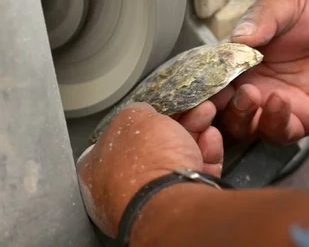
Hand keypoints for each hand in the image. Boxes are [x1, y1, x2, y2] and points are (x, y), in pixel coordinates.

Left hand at [76, 102, 222, 236]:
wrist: (172, 199)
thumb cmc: (144, 161)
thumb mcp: (135, 117)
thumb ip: (138, 111)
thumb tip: (145, 111)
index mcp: (97, 169)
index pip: (119, 137)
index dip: (143, 118)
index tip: (161, 105)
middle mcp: (123, 186)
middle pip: (154, 144)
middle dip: (177, 121)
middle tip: (190, 107)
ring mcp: (153, 196)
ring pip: (178, 156)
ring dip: (195, 131)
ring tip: (205, 114)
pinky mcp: (182, 203)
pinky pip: (195, 172)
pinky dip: (206, 152)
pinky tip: (211, 138)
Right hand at [207, 0, 308, 143]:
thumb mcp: (288, 2)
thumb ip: (262, 16)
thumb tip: (238, 37)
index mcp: (241, 58)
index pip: (209, 76)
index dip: (197, 83)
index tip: (194, 82)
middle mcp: (252, 84)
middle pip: (217, 109)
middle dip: (208, 111)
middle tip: (213, 99)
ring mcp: (273, 104)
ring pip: (241, 127)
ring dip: (239, 116)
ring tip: (250, 95)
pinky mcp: (299, 119)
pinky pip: (276, 132)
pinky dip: (272, 122)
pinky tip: (279, 101)